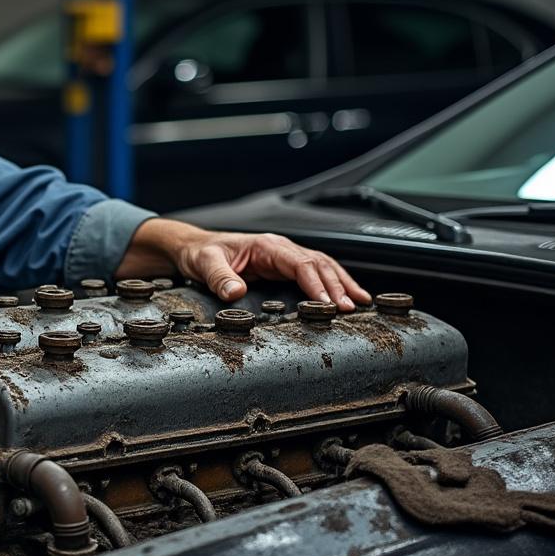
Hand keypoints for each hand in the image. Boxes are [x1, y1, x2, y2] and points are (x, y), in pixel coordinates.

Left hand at [118, 219, 370, 310]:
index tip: (329, 303)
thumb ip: (220, 278)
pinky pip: (314, 274)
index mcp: (267, 246)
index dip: (317, 283)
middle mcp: (280, 249)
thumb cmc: (199, 253)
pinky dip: (334, 284)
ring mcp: (284, 258)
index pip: (300, 263)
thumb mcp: (204, 264)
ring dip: (343, 284)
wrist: (192, 249)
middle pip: (318, 264)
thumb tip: (236, 292)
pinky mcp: (283, 268)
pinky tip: (347, 297)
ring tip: (362, 303)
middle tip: (352, 309)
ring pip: (322, 267)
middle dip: (338, 286)